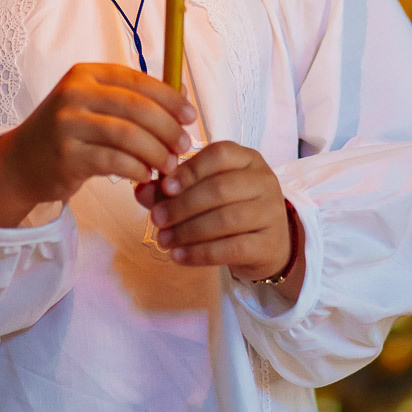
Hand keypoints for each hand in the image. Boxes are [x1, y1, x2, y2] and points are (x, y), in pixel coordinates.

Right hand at [0, 64, 195, 227]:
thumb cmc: (68, 133)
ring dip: (156, 152)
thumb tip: (183, 94)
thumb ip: (134, 99)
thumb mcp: (95, 106)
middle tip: (184, 146)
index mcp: (86, 74)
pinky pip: (114, 161)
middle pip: (136, 106)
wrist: (21, 163)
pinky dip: (137, 169)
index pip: (137, 80)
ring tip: (169, 165)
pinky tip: (146, 176)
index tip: (191, 117)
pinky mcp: (66, 156)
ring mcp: (67, 124)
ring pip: (127, 135)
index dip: (169, 98)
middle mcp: (74, 93)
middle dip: (167, 128)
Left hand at [135, 142, 305, 302]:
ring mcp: (271, 212)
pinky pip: (232, 248)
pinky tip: (179, 256)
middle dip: (182, 205)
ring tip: (164, 240)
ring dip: (188, 231)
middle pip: (220, 189)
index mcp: (247, 159)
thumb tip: (140, 190)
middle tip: (156, 219)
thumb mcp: (203, 192)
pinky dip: (201, 253)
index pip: (219, 155)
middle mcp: (264, 181)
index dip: (189, 171)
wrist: (267, 245)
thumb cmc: (229, 209)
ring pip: (226, 219)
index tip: (165, 188)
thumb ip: (171, 189)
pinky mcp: (269, 243)